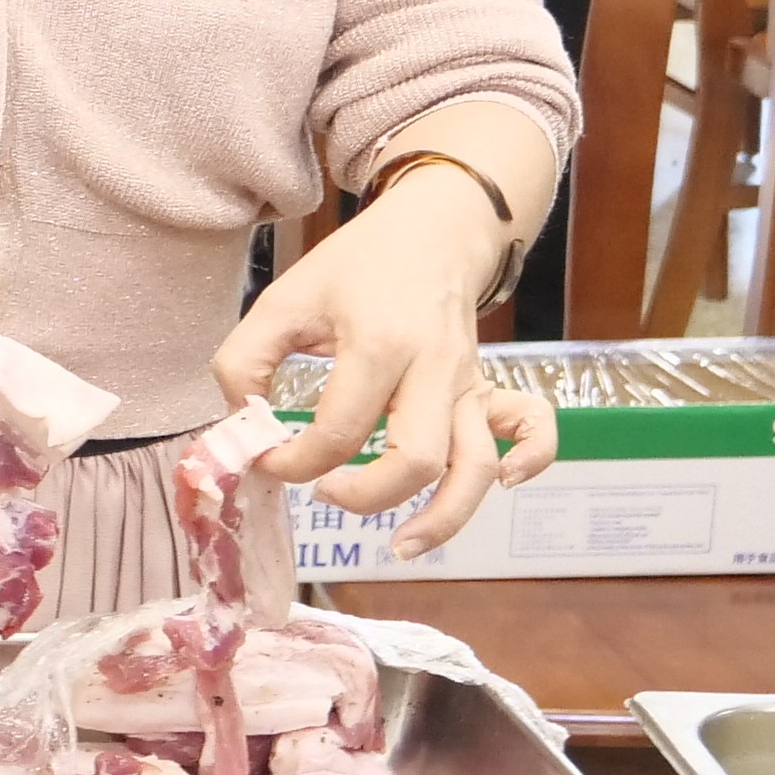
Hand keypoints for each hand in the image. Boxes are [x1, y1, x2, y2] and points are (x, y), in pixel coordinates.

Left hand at [217, 172, 553, 552]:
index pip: (339, 430)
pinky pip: (532, 428)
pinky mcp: (488, 387)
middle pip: (416, 459)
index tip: (266, 460)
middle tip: (324, 491)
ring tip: (403, 545)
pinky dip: (529, 461)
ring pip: (474, 465)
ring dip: (445, 516)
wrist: (431, 229)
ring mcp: (468, 381)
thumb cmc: (356, 266)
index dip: (294, 461)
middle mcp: (433, 368)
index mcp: (378, 343)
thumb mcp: (284, 299)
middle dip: (367, 497)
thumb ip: (244, 360)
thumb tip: (242, 423)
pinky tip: (501, 485)